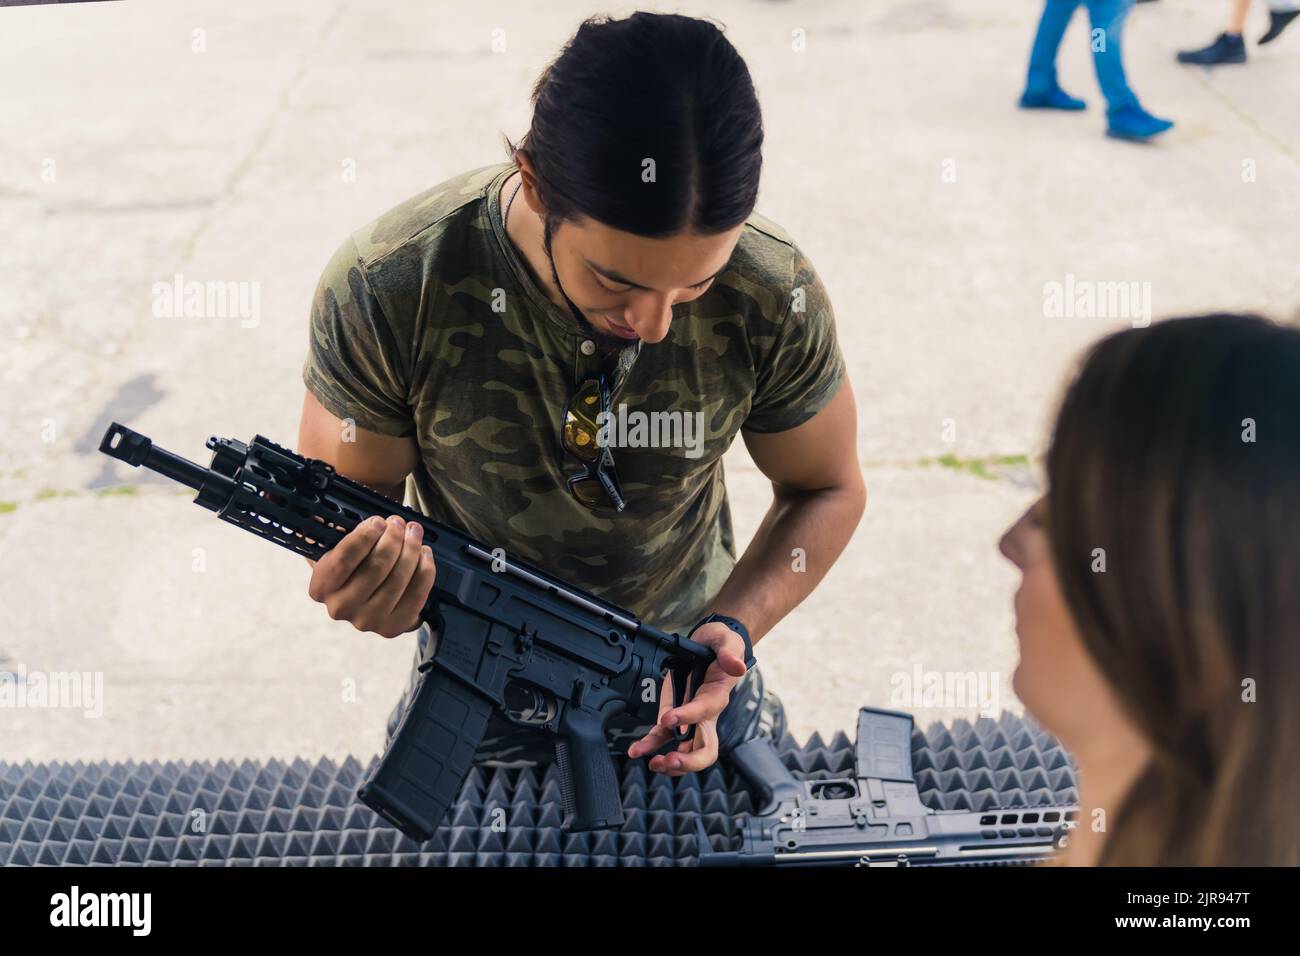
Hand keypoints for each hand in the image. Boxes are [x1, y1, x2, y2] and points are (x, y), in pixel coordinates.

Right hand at [306, 514, 435, 638]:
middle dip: (393, 539)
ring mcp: (367, 621)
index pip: (344, 559)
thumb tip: (364, 515)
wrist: (367, 598)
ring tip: (414, 532)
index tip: (378, 521)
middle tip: (400, 523)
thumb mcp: (340, 548)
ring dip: (411, 550)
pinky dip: (425, 570)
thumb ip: (346, 531)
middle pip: (376, 567)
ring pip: (398, 578)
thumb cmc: (354, 565)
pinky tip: (424, 554)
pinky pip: (416, 594)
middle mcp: (340, 608)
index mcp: (321, 586)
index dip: (365, 536)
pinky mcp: (393, 627)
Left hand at [627, 621, 748, 775]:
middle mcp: (705, 714)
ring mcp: (689, 719)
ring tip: (652, 763)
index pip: (706, 711)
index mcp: (717, 695)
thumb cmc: (720, 644)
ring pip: (684, 749)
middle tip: (670, 760)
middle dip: (689, 759)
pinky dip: (650, 745)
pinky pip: (663, 736)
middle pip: (705, 748)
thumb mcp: (727, 640)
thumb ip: (729, 652)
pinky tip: (637, 751)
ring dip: (669, 762)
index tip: (669, 718)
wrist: (709, 645)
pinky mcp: (673, 715)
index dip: (688, 716)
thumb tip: (737, 667)